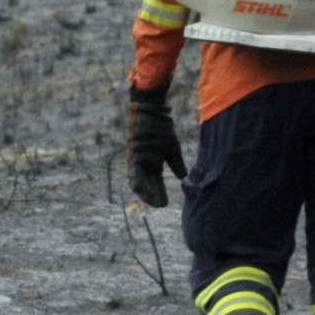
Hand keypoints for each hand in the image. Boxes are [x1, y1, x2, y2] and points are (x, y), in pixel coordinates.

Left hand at [126, 85, 184, 208]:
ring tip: (152, 200)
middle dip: (151, 196)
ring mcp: (136, 158)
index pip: (154, 183)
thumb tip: (183, 177)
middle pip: (144, 185)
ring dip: (145, 191)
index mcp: (151, 164)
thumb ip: (175, 164)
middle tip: (158, 205)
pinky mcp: (132, 151)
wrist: (152, 110)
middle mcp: (142, 164)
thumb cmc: (161, 128)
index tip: (163, 204)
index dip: (158, 194)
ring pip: (137, 180)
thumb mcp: (172, 149)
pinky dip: (137, 180)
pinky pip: (133, 169)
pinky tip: (140, 189)